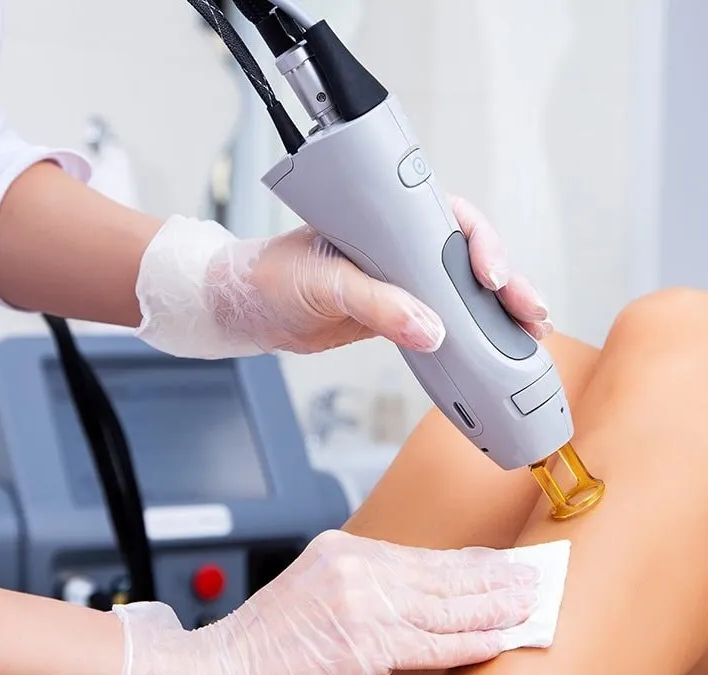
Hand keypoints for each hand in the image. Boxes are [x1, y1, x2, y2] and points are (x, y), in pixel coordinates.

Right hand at [86, 530, 537, 674]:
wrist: (216, 674)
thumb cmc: (257, 647)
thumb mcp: (309, 597)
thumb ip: (355, 589)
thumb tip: (401, 600)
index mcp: (341, 551)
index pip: (420, 558)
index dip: (465, 564)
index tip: (496, 565)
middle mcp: (355, 566)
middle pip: (441, 573)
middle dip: (493, 577)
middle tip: (534, 576)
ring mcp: (363, 602)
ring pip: (446, 603)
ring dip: (496, 604)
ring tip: (534, 602)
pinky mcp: (366, 644)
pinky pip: (435, 640)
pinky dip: (475, 638)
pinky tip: (505, 636)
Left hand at [135, 200, 551, 358]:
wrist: (252, 310)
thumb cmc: (274, 276)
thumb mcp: (324, 283)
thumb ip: (375, 305)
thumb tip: (431, 331)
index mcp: (386, 220)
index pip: (448, 218)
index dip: (479, 242)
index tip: (488, 272)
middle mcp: (401, 245)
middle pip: (468, 256)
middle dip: (505, 282)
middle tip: (529, 311)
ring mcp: (403, 281)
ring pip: (462, 291)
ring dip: (496, 311)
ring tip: (529, 333)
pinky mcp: (397, 313)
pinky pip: (442, 320)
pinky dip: (468, 335)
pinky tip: (491, 349)